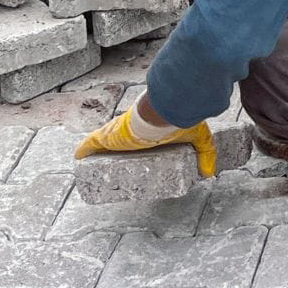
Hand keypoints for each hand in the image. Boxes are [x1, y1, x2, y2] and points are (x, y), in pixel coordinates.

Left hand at [76, 102, 218, 176]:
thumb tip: (209, 174)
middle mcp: (131, 132)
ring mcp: (117, 134)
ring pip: (102, 144)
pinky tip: (79, 158)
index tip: (133, 160)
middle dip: (114, 154)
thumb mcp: (196, 138)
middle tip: (113, 168)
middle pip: (118, 143)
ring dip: (97, 154)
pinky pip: (90, 145)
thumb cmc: (178, 119)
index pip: (138, 140)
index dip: (134, 149)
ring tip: (93, 167)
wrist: (163, 112)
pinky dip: (84, 151)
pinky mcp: (107, 136)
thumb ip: (205, 154)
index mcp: (149, 131)